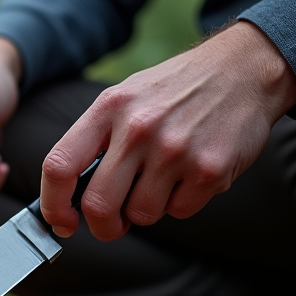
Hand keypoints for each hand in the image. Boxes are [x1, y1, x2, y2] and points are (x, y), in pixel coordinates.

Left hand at [40, 21, 295, 239]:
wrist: (243, 69)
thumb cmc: (174, 91)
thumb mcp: (124, 99)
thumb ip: (95, 141)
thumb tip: (69, 197)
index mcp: (108, 108)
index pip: (59, 166)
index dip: (52, 204)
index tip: (61, 221)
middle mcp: (138, 128)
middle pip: (98, 205)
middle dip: (103, 226)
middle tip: (113, 224)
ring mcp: (175, 150)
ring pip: (141, 214)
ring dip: (146, 210)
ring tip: (161, 180)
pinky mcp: (209, 168)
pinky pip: (179, 212)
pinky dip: (180, 203)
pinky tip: (190, 174)